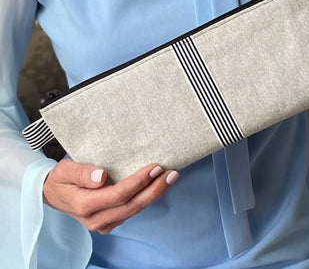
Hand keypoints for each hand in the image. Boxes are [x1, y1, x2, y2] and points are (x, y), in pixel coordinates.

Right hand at [43, 159, 178, 233]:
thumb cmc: (60, 179)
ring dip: (154, 194)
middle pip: (132, 205)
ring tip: (170, 178)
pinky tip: (157, 186)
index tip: (155, 168)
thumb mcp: (65, 170)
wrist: (53, 194)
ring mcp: (103, 224)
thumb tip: (101, 176)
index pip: (118, 195)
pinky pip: (131, 212)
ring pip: (134, 210)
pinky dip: (146, 199)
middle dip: (154, 189)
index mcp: (84, 205)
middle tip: (172, 174)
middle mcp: (95, 219)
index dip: (139, 182)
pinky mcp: (109, 223)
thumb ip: (82, 172)